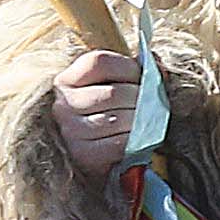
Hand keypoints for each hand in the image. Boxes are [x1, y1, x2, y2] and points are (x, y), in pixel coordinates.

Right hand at [51, 49, 142, 177]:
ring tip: (146, 121)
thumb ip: (136, 71)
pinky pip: (118, 144)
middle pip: (113, 93)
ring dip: (140, 120)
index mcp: (68, 80)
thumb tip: (156, 67)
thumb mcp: (116, 84)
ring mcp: (70, 132)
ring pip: (118, 119)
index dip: (127, 68)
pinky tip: (136, 139)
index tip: (139, 78)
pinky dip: (134, 141)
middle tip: (152, 103)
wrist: (100, 154)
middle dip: (141, 98)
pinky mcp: (83, 156)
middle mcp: (63, 105)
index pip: (100, 62)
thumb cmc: (112, 111)